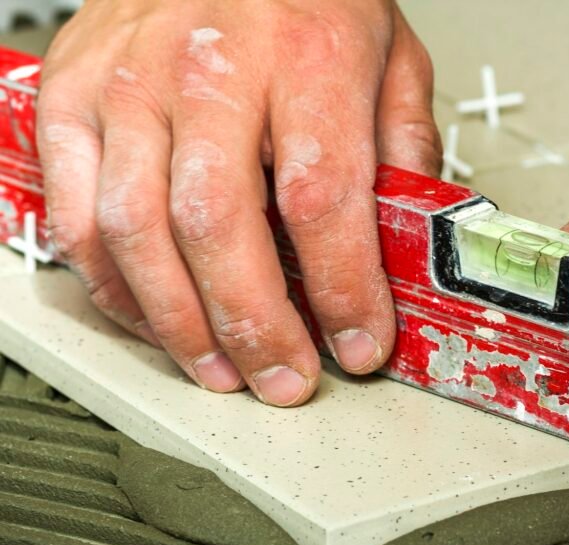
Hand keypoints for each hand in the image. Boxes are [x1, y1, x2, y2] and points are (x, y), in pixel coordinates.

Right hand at [38, 0, 439, 405]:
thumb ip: (405, 150)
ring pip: (135, 233)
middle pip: (217, 226)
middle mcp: (208, 70)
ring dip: (181, 325)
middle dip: (254, 326)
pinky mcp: (73, 99)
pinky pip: (75, 216)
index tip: (361, 344)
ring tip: (223, 370)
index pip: (322, 199)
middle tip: (284, 379)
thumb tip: (412, 243)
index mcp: (306, 58)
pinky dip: (113, 286)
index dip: (342, 291)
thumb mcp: (391, 56)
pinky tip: (156, 317)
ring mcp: (128, 84)